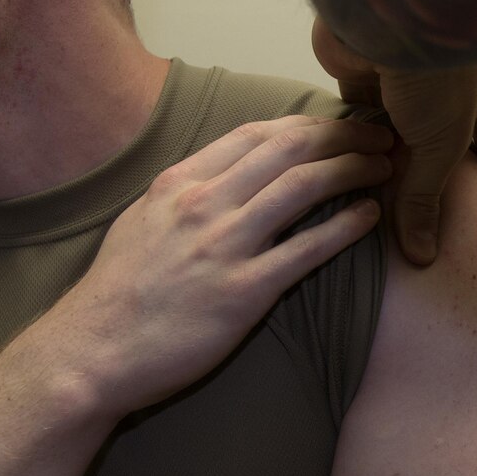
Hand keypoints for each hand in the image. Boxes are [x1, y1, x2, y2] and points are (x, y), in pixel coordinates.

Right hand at [43, 114, 393, 415]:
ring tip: (386, 167)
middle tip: (378, 135)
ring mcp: (223, 246)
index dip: (306, 123)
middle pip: (288, 149)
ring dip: (353, 169)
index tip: (335, 124)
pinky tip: (370, 217)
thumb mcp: (140, 224)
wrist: (90, 352)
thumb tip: (220, 179)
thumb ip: (182, 197)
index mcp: (178, 183)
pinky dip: (346, 226)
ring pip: (303, 187)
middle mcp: (202, 203)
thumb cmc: (116, 295)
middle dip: (342, 135)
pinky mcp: (243, 292)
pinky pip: (307, 249)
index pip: (255, 134)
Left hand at [313, 18, 476, 265]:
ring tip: (378, 214)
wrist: (386, 15)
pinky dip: (353, 146)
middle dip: (432, 184)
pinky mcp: (360, 76)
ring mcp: (402, 83)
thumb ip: (426, 198)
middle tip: (431, 229)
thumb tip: (423, 256)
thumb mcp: (442, 143)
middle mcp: (444, 91)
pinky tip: (344, 176)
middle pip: (440, 150)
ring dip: (386, 169)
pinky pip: (357, 121)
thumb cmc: (436, 74)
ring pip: (395, 138)